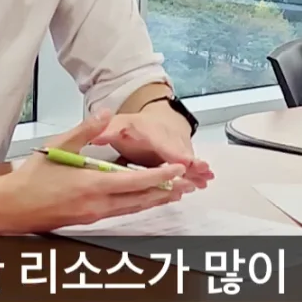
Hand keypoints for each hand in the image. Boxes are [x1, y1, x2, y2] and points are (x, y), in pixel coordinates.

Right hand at [0, 110, 197, 234]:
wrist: (12, 208)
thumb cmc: (32, 178)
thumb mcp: (57, 146)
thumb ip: (85, 130)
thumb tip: (106, 113)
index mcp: (92, 185)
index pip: (135, 182)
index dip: (160, 176)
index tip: (178, 169)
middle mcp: (98, 205)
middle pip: (141, 200)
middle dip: (166, 192)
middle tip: (187, 185)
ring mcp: (94, 215)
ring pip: (133, 209)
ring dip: (155, 201)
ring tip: (174, 193)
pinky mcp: (89, 220)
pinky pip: (121, 212)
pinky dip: (137, 205)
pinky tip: (143, 200)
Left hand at [90, 104, 214, 188]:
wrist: (156, 120)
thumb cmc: (136, 128)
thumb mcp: (118, 125)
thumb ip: (106, 131)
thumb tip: (95, 136)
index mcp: (149, 131)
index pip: (161, 142)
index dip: (171, 152)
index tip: (181, 159)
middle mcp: (167, 138)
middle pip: (179, 151)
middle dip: (190, 160)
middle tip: (201, 169)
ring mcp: (177, 147)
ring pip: (188, 159)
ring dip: (197, 169)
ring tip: (206, 178)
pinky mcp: (183, 157)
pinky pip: (191, 166)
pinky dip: (198, 173)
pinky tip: (204, 182)